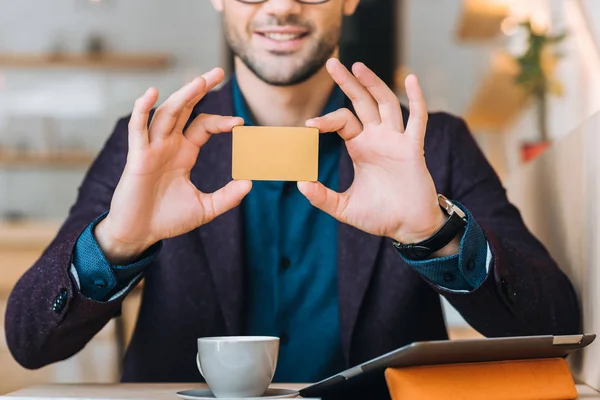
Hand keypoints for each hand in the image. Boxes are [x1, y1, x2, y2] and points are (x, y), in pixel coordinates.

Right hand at [95, 68, 250, 263]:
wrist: (140, 235)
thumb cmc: (168, 219)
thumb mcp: (205, 208)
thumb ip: (227, 197)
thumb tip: (250, 184)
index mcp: (183, 153)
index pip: (202, 126)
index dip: (220, 121)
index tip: (241, 123)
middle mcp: (167, 145)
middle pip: (184, 109)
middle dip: (200, 89)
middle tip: (218, 71)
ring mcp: (151, 148)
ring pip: (166, 114)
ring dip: (182, 95)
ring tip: (199, 80)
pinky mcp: (136, 157)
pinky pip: (137, 129)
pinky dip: (141, 110)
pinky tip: (151, 93)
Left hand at [298, 59, 448, 246]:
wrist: (408, 228)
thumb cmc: (380, 216)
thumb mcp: (344, 208)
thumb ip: (322, 197)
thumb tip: (300, 184)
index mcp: (361, 148)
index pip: (342, 122)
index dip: (326, 120)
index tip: (308, 125)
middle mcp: (378, 139)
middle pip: (362, 102)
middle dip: (347, 83)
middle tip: (331, 63)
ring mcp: (397, 141)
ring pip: (385, 103)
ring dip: (373, 83)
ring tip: (357, 66)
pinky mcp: (414, 148)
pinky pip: (417, 120)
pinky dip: (416, 99)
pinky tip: (410, 79)